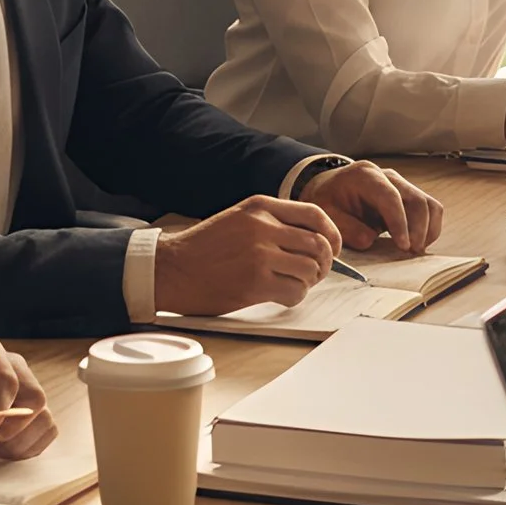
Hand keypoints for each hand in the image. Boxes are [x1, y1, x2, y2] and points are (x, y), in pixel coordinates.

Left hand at [0, 337, 55, 458]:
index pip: (8, 381)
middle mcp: (14, 366)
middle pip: (35, 399)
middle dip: (10, 430)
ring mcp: (27, 386)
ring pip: (45, 417)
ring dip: (19, 442)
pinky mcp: (31, 407)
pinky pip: (47, 429)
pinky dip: (28, 446)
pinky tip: (2, 449)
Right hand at [156, 194, 341, 312]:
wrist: (171, 269)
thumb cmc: (204, 248)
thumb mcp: (239, 219)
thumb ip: (273, 223)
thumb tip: (314, 240)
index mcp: (260, 207)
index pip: (315, 215)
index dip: (333, 234)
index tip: (333, 249)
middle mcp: (263, 227)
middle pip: (318, 244)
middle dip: (324, 264)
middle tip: (315, 273)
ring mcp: (259, 255)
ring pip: (310, 270)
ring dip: (308, 282)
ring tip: (293, 285)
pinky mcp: (254, 283)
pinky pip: (295, 292)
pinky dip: (295, 297)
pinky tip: (282, 296)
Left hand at [298, 160, 445, 254]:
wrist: (329, 189)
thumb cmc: (328, 202)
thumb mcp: (327, 215)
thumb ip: (347, 228)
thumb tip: (371, 240)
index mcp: (365, 176)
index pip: (391, 197)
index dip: (400, 223)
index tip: (403, 246)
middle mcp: (387, 176)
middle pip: (416, 199)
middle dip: (418, 229)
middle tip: (411, 252)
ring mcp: (400, 184)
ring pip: (428, 204)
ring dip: (428, 229)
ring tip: (416, 250)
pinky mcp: (408, 196)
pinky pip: (429, 209)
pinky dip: (429, 227)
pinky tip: (417, 243)